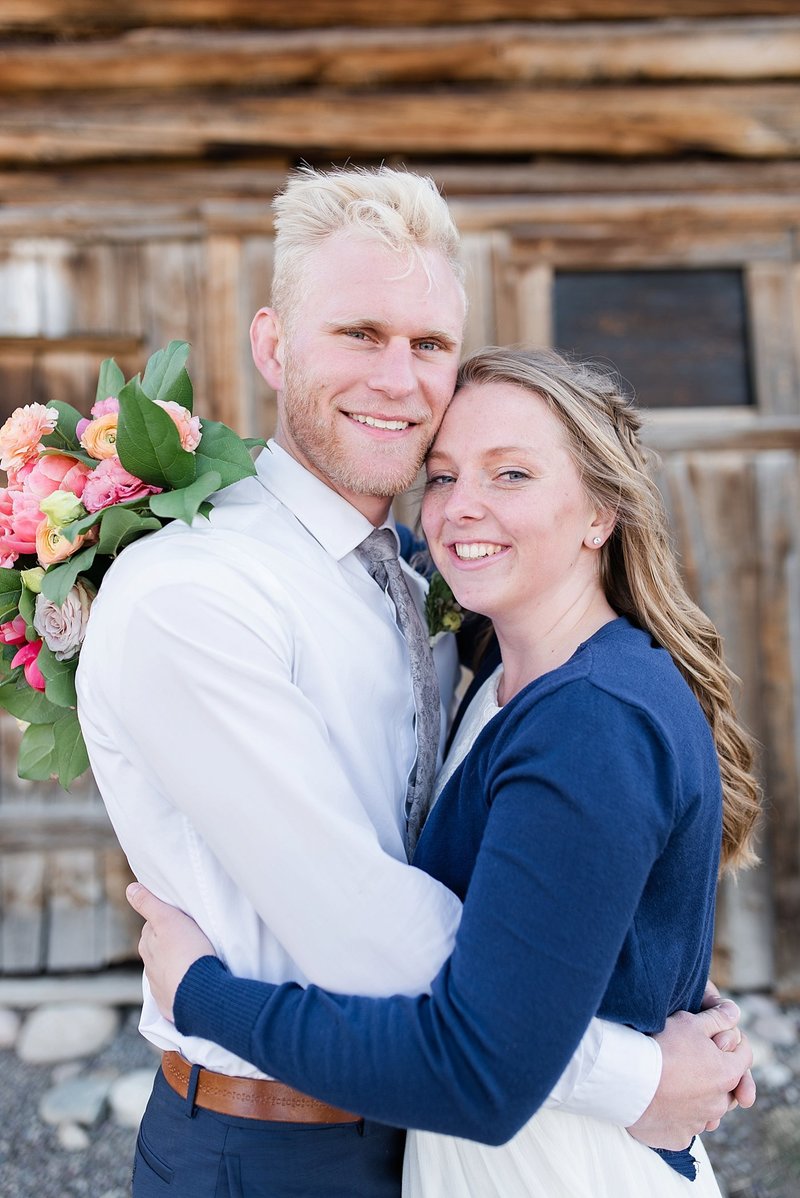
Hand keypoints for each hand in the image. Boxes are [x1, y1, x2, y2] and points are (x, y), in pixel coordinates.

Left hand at [126, 883, 214, 1023]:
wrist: (200, 993)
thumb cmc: (187, 952)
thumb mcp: (168, 919)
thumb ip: (148, 904)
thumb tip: (130, 889)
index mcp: (147, 945)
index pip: (152, 927)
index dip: (166, 921)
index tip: (180, 920)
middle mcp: (149, 967)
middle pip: (157, 949)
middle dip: (168, 944)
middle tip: (190, 938)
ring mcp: (160, 988)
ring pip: (165, 970)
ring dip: (175, 965)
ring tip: (194, 961)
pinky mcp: (171, 1004)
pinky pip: (174, 991)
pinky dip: (181, 985)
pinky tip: (192, 983)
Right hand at [627, 1002, 754, 1150]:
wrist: (628, 1079)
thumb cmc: (661, 1047)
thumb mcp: (690, 1022)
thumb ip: (717, 1018)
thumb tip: (734, 1012)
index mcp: (727, 1074)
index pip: (745, 1057)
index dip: (735, 1042)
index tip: (722, 1035)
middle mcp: (718, 1104)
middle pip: (729, 1088)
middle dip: (719, 1075)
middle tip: (698, 1061)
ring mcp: (698, 1124)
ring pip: (708, 1111)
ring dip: (701, 1099)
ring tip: (679, 1083)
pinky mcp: (678, 1138)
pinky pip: (685, 1128)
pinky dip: (679, 1117)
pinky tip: (664, 1102)